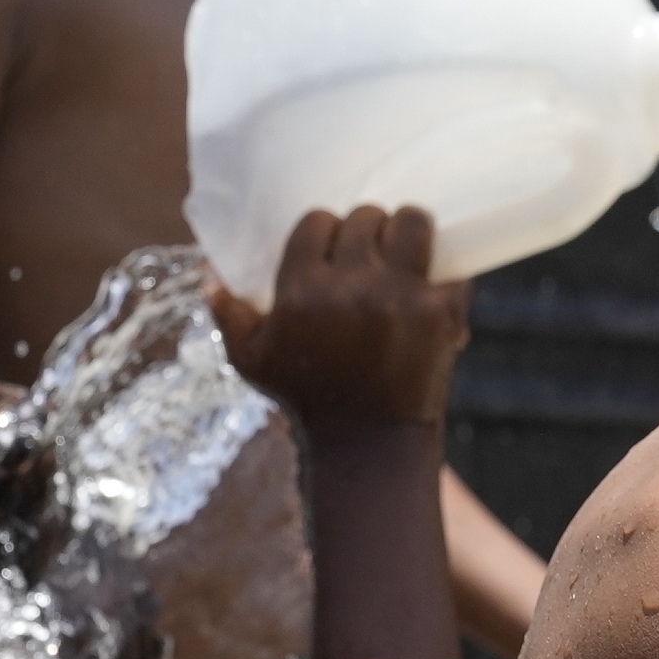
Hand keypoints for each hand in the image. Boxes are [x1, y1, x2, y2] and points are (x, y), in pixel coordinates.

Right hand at [211, 205, 463, 432]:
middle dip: (368, 230)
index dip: (325, 231)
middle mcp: (349, 285)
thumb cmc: (307, 398)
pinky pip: (449, 266)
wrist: (369, 441)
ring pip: (412, 222)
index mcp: (301, 290)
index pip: (317, 222)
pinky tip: (434, 283)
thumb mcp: (253, 361)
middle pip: (365, 217)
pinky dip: (444, 273)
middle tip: (372, 251)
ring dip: (409, 229)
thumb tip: (208, 275)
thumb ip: (229, 315)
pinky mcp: (438, 310)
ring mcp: (398, 294)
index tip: (333, 248)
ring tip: (407, 247)